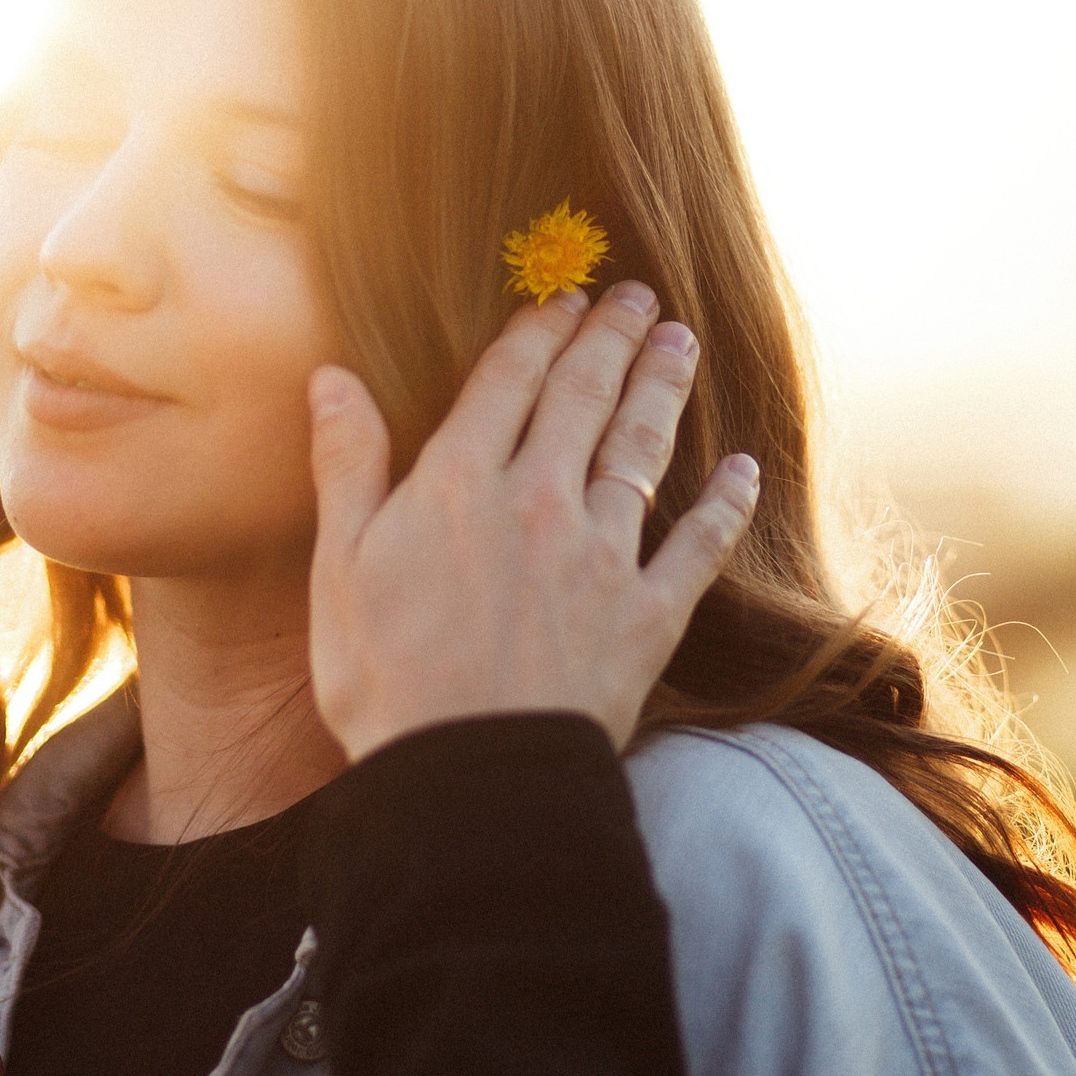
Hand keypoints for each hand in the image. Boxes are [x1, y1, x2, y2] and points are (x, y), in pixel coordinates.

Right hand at [307, 281, 759, 760]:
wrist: (470, 780)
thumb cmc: (387, 683)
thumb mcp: (339, 569)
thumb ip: (347, 466)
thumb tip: (332, 377)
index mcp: (459, 483)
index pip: (508, 380)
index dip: (539, 330)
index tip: (565, 296)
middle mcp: (539, 500)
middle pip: (583, 398)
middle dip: (611, 338)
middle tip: (640, 296)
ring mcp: (602, 556)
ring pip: (641, 451)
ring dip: (663, 390)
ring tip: (681, 344)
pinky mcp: (647, 616)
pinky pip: (698, 547)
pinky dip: (724, 506)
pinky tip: (742, 471)